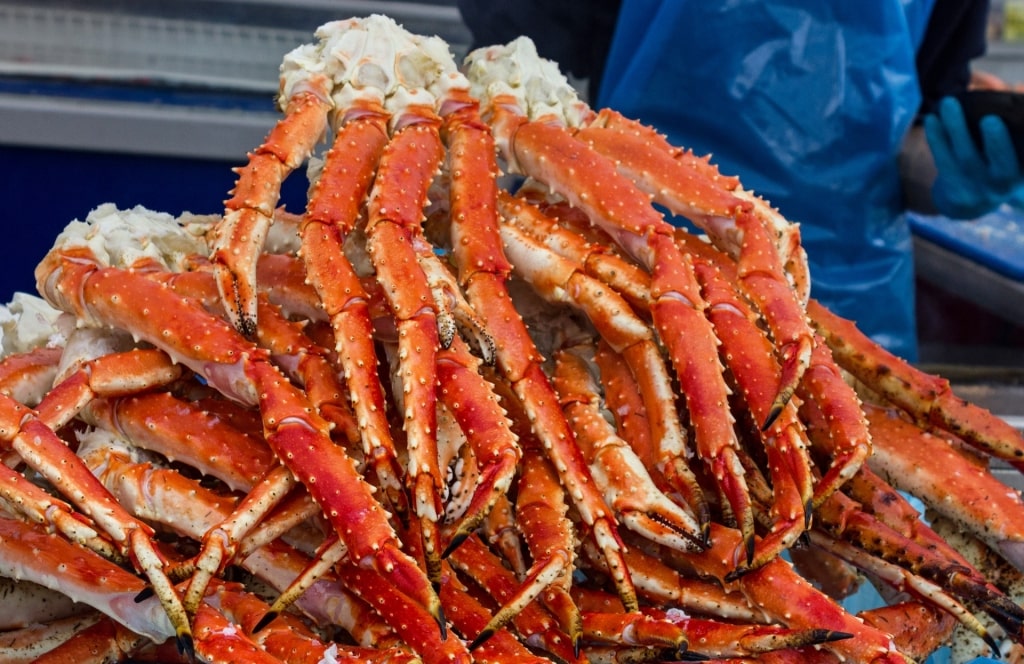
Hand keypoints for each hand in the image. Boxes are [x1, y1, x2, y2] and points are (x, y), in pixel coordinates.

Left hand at [924, 96, 1023, 218]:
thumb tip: (1019, 87)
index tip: (1015, 120)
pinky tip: (932, 119)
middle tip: (990, 119)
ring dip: (956, 128)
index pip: (1023, 159)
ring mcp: (977, 190)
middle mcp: (1004, 183)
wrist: (971, 204)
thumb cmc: (996, 165)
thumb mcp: (1013, 153)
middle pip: (1002, 162)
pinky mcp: (953, 191)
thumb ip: (1017, 125)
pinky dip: (937, 138)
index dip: (1019, 141)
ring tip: (949, 103)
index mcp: (1021, 171)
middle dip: (997, 141)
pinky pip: (943, 161)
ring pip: (965, 157)